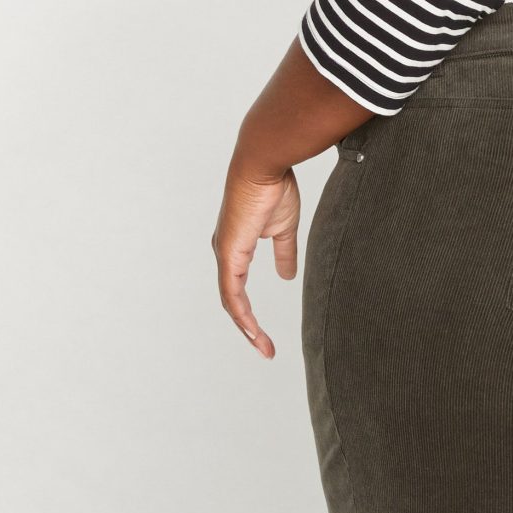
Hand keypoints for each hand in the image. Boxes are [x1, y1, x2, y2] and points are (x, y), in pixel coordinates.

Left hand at [213, 153, 302, 356]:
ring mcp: (225, 255)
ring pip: (231, 302)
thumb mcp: (284, 229)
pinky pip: (231, 293)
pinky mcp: (229, 253)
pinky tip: (252, 330)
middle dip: (248, 328)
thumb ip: (284, 253)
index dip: (250, 313)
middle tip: (266, 348)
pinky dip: (242, 314)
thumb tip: (287, 274)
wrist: (265, 164)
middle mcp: (226, 254)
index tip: (266, 332)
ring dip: (247, 328)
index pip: (239, 289)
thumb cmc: (274, 188)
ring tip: (263, 347)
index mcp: (237, 248)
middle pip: (232, 302)